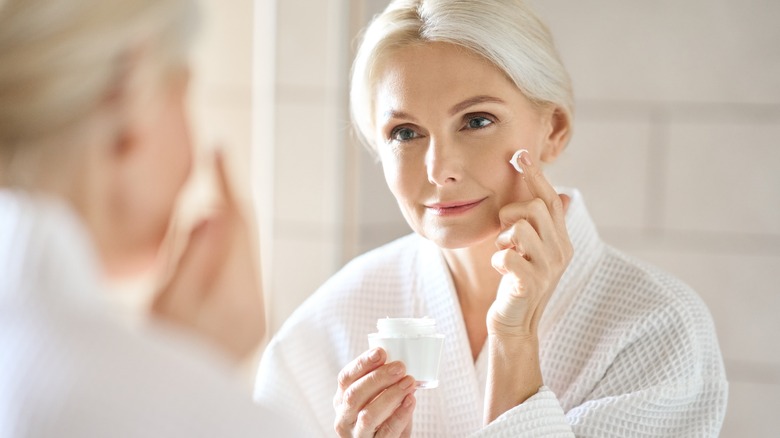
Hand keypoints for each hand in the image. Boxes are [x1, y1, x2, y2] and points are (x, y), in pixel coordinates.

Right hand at [151, 152, 264, 362]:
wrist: (174, 399)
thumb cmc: (159, 350)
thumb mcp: (166, 301)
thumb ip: (192, 256)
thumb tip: (215, 211)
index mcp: (235, 298)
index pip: (238, 225)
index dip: (228, 183)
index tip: (219, 150)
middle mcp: (255, 306)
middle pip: (246, 238)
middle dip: (229, 202)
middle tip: (215, 168)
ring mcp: (256, 315)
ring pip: (245, 254)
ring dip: (228, 227)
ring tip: (209, 202)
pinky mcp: (252, 322)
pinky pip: (242, 273)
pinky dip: (228, 252)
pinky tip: (210, 244)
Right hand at [334, 348, 416, 436]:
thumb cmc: (383, 418)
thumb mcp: (376, 399)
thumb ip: (384, 383)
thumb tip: (401, 362)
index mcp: (342, 400)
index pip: (345, 378)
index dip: (362, 363)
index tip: (380, 352)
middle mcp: (344, 418)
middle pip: (354, 395)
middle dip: (377, 378)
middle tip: (399, 367)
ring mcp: (356, 435)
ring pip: (368, 415)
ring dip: (391, 395)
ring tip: (409, 382)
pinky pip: (387, 431)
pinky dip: (400, 415)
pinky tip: (410, 401)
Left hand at [489, 149, 571, 338]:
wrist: (515, 325)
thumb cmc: (519, 283)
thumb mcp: (533, 251)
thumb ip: (543, 225)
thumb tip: (564, 194)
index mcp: (561, 240)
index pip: (552, 200)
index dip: (536, 176)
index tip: (520, 154)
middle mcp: (560, 251)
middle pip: (535, 207)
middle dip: (511, 214)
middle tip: (506, 235)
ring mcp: (548, 268)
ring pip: (519, 228)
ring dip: (503, 239)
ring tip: (505, 255)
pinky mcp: (530, 284)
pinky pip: (506, 255)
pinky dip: (497, 260)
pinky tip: (501, 271)